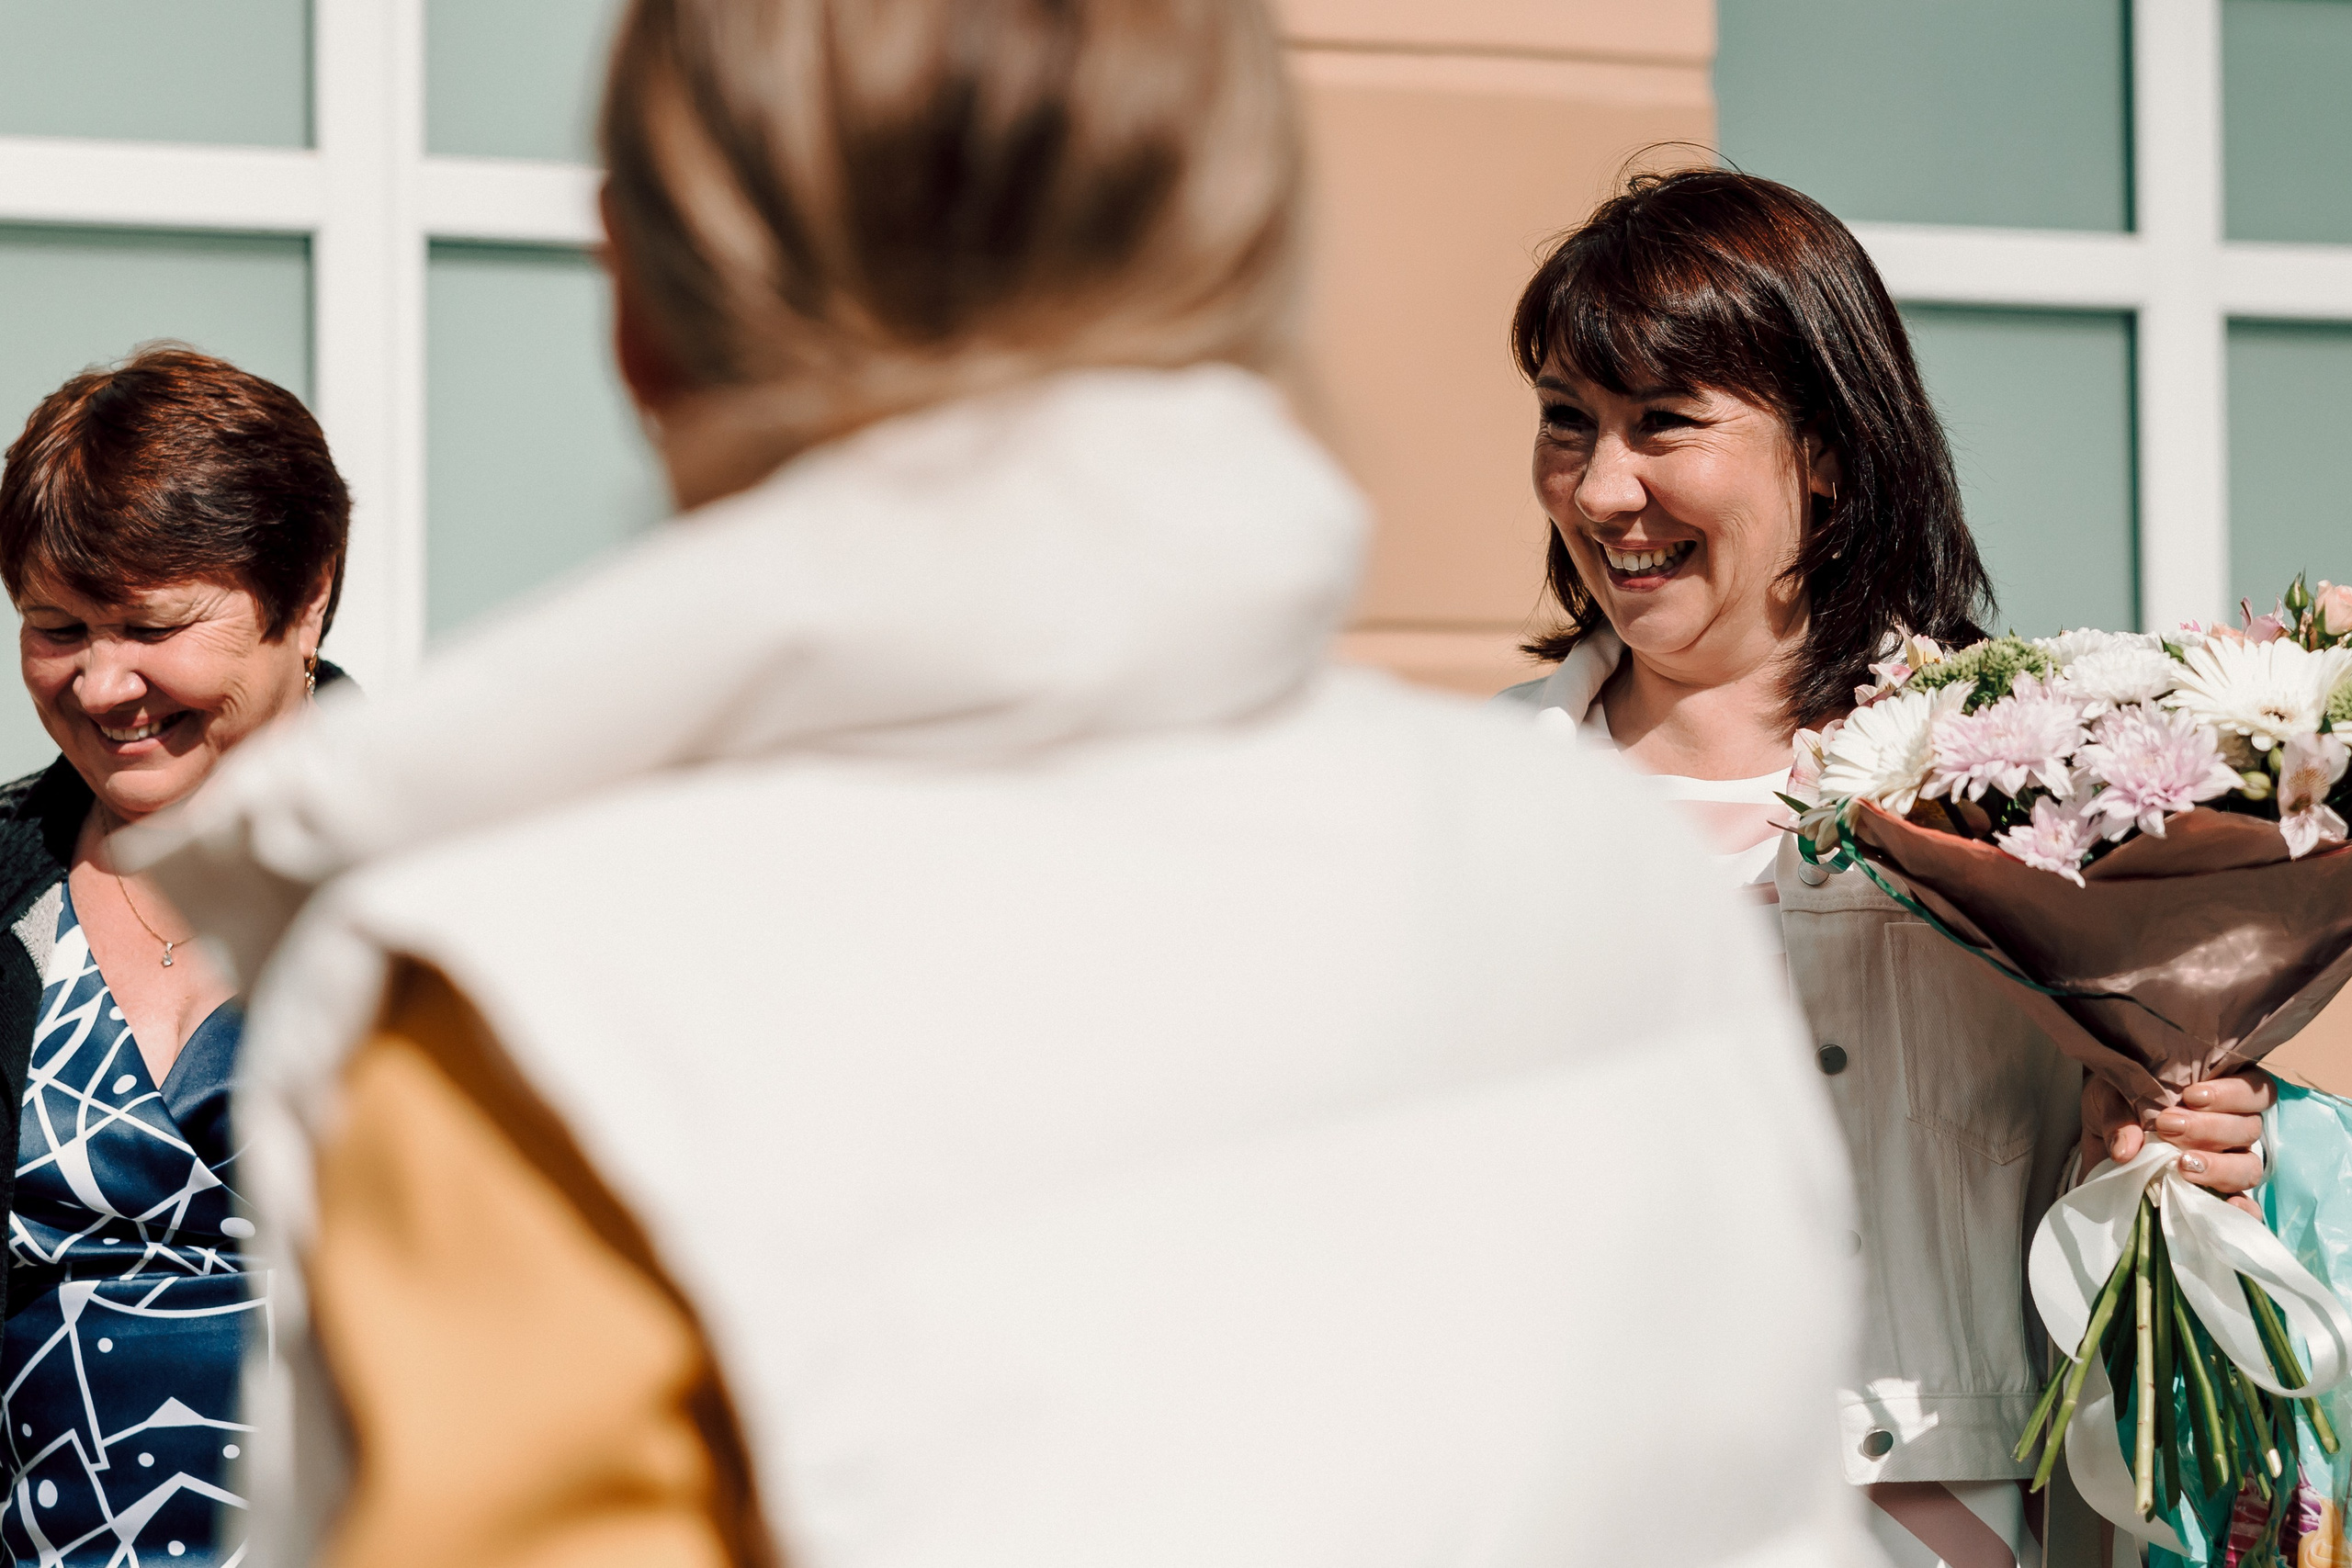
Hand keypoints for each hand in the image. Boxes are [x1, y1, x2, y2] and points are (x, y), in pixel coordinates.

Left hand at [2080, 1068, 2275, 1217]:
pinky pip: (2247, 1209)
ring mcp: (2230, 1164)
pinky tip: (2229, 1205)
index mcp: (2219, 1095)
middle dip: (2209, 1128)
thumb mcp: (2110, 1099)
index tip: (2191, 1096)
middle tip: (2168, 1126)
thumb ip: (2119, 1117)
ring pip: (2248, 1166)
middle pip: (2248, 1128)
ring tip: (2183, 1164)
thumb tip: (2126, 1150)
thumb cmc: (2117, 1105)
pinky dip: (2245, 1210)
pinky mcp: (2217, 1195)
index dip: (2231, 1093)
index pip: (2254, 1089)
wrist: (2100, 1139)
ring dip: (2219, 1166)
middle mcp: (2233, 1128)